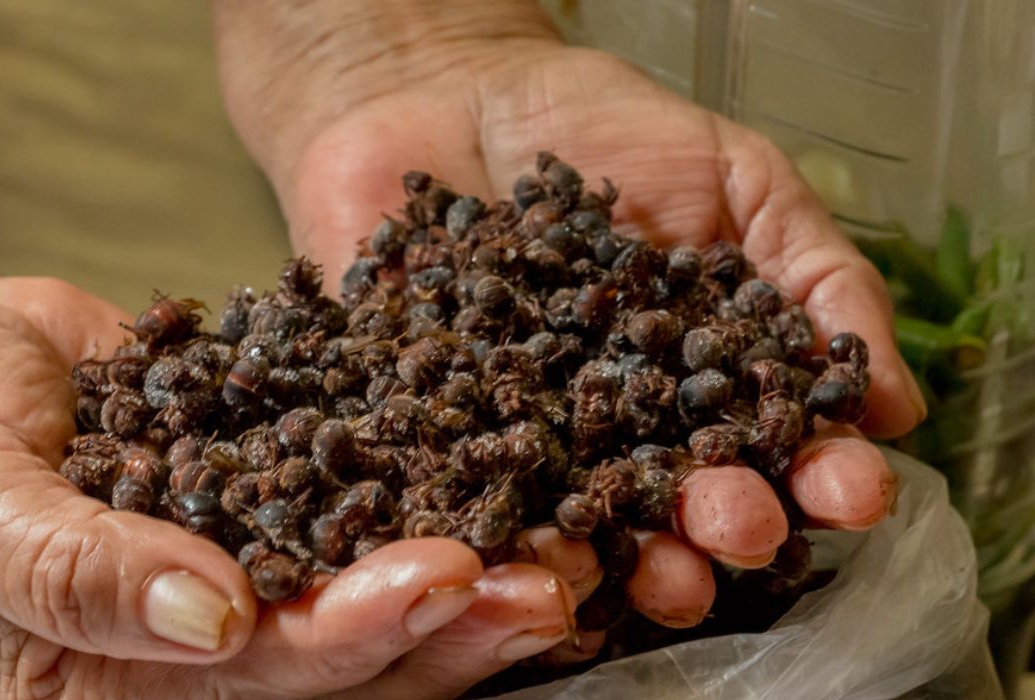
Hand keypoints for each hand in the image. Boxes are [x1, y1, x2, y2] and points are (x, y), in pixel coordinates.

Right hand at [0, 145, 582, 697]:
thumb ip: (73, 568)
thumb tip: (206, 613)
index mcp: (116, 681)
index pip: (257, 680)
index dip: (354, 635)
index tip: (444, 577)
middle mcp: (195, 648)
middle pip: (343, 661)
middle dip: (449, 624)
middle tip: (547, 578)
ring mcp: (242, 576)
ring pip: (371, 598)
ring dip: (470, 575)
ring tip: (561, 542)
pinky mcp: (271, 496)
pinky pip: (359, 510)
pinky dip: (432, 498)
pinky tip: (502, 474)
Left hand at [214, 3, 921, 693]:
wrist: (456, 89)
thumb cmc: (609, 128)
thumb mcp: (739, 180)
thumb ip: (815, 276)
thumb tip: (898, 401)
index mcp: (698, 385)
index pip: (768, 447)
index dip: (817, 476)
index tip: (850, 488)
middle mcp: (614, 429)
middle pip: (675, 503)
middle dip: (720, 525)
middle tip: (742, 528)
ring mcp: (520, 434)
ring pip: (574, 521)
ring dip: (620, 557)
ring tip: (654, 573)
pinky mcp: (428, 427)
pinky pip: (457, 492)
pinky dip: (490, 529)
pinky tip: (521, 553)